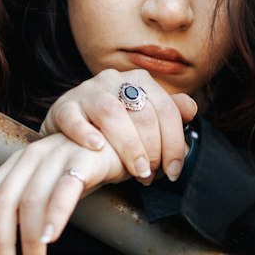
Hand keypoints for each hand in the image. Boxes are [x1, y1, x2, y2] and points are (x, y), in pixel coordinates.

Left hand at [0, 133, 125, 254]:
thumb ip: (12, 206)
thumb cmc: (79, 168)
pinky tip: (51, 239)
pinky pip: (64, 191)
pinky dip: (54, 216)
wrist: (120, 141)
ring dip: (29, 242)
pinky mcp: (83, 161)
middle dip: (1, 245)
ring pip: (31, 202)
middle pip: (3, 204)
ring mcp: (56, 158)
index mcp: (14, 165)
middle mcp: (30, 159)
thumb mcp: (41, 185)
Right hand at [40, 71, 196, 182]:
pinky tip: (97, 147)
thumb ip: (168, 114)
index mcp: (139, 81)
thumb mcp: (143, 122)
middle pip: (141, 113)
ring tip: (133, 171)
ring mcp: (87, 91)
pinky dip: (85, 133)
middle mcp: (114, 80)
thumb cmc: (113, 131)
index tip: (173, 172)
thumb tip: (192, 109)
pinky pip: (73, 117)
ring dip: (127, 145)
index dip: (174, 143)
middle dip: (152, 149)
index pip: (165, 109)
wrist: (70, 134)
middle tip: (150, 174)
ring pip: (111, 112)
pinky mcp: (63, 106)